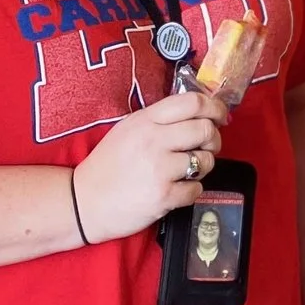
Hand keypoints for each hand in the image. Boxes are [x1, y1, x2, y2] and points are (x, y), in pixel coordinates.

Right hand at [69, 90, 227, 241]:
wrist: (83, 202)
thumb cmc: (108, 165)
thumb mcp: (128, 129)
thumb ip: (160, 119)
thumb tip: (199, 113)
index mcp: (145, 120)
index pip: (192, 102)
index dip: (215, 106)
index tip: (221, 115)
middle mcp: (154, 141)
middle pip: (205, 129)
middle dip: (214, 138)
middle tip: (208, 146)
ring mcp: (159, 170)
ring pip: (206, 160)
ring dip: (204, 165)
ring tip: (188, 169)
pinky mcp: (163, 197)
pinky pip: (197, 189)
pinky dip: (192, 190)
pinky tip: (177, 189)